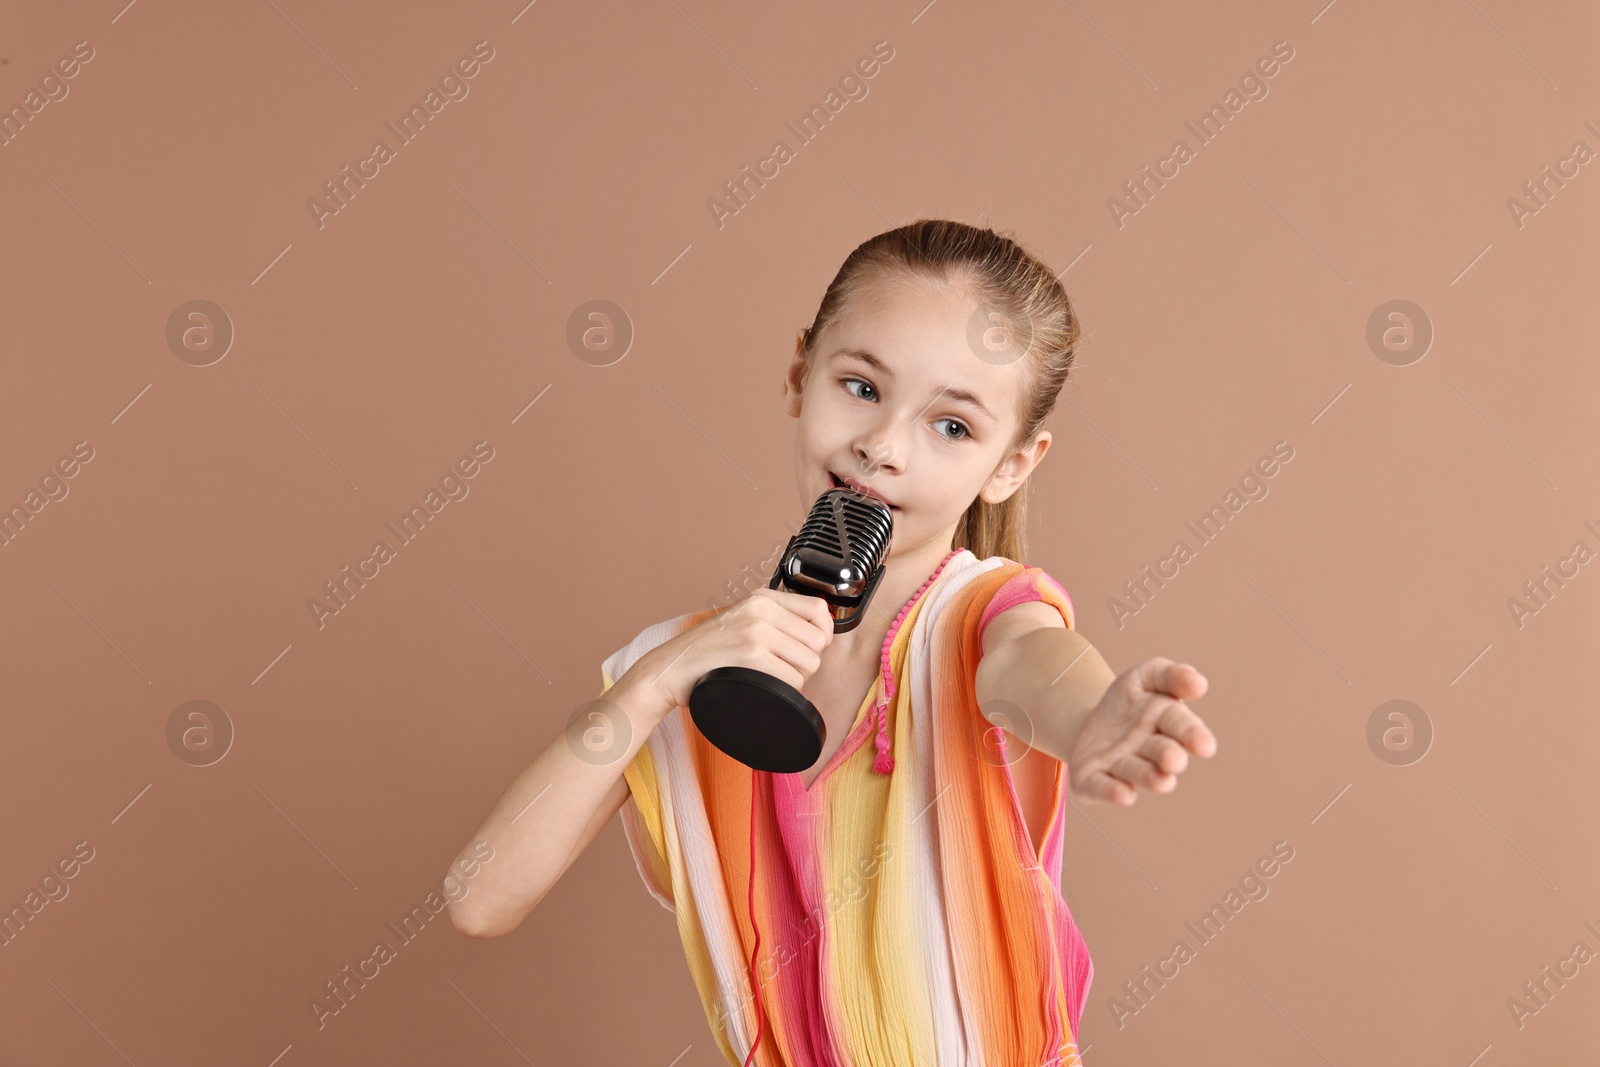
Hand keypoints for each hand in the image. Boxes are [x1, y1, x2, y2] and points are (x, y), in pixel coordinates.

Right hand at [635, 588, 834, 712]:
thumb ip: (774, 621)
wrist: (671, 668)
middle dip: (808, 662)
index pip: (818, 609)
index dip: (823, 634)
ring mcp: (756, 629)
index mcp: (762, 598)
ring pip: (810, 662)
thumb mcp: (742, 621)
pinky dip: (786, 690)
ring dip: (798, 678)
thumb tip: (817, 635)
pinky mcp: (751, 653)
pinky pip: (793, 678)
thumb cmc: (707, 653)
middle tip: (785, 669)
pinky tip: (766, 686)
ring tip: (773, 677)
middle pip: (818, 640)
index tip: (810, 648)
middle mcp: (762, 608)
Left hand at [1067, 658, 1214, 804]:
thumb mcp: (1144, 678)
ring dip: (1147, 775)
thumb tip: (1199, 682)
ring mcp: (1121, 767)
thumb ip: (1170, 675)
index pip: (1181, 725)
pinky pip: (1102, 786)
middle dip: (1168, 755)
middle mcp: (1148, 751)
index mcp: (1167, 724)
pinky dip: (1112, 791)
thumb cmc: (1127, 702)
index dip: (1192, 734)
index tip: (1205, 745)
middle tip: (1174, 760)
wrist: (1085, 723)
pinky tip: (1124, 794)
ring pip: (1136, 771)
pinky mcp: (1094, 781)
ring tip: (1162, 781)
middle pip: (1161, 751)